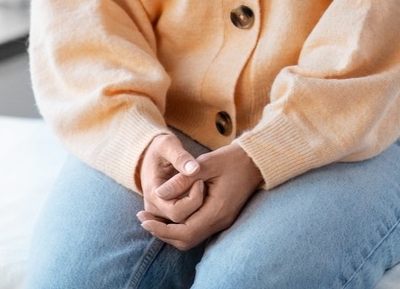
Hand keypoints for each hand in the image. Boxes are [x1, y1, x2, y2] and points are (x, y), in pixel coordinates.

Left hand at [137, 141, 263, 250]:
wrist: (256, 159)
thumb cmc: (233, 158)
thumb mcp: (206, 163)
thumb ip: (182, 179)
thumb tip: (159, 194)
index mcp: (217, 210)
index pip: (184, 232)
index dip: (162, 229)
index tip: (144, 220)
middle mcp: (220, 221)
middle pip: (186, 240)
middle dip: (162, 233)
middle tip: (143, 220)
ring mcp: (222, 221)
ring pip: (191, 238)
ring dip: (171, 231)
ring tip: (152, 218)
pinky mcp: (222, 217)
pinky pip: (197, 230)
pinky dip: (181, 227)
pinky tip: (170, 214)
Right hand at [138, 133, 204, 224]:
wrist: (151, 155)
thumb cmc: (161, 148)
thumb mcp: (169, 145)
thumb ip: (180, 157)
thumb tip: (194, 169)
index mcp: (153, 193)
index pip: (176, 211)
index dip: (194, 199)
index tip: (201, 180)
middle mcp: (153, 208)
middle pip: (180, 221)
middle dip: (197, 204)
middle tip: (203, 183)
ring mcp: (157, 213)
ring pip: (182, 225)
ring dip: (196, 211)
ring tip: (202, 188)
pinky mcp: (164, 214)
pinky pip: (181, 222)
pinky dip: (193, 213)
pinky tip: (202, 197)